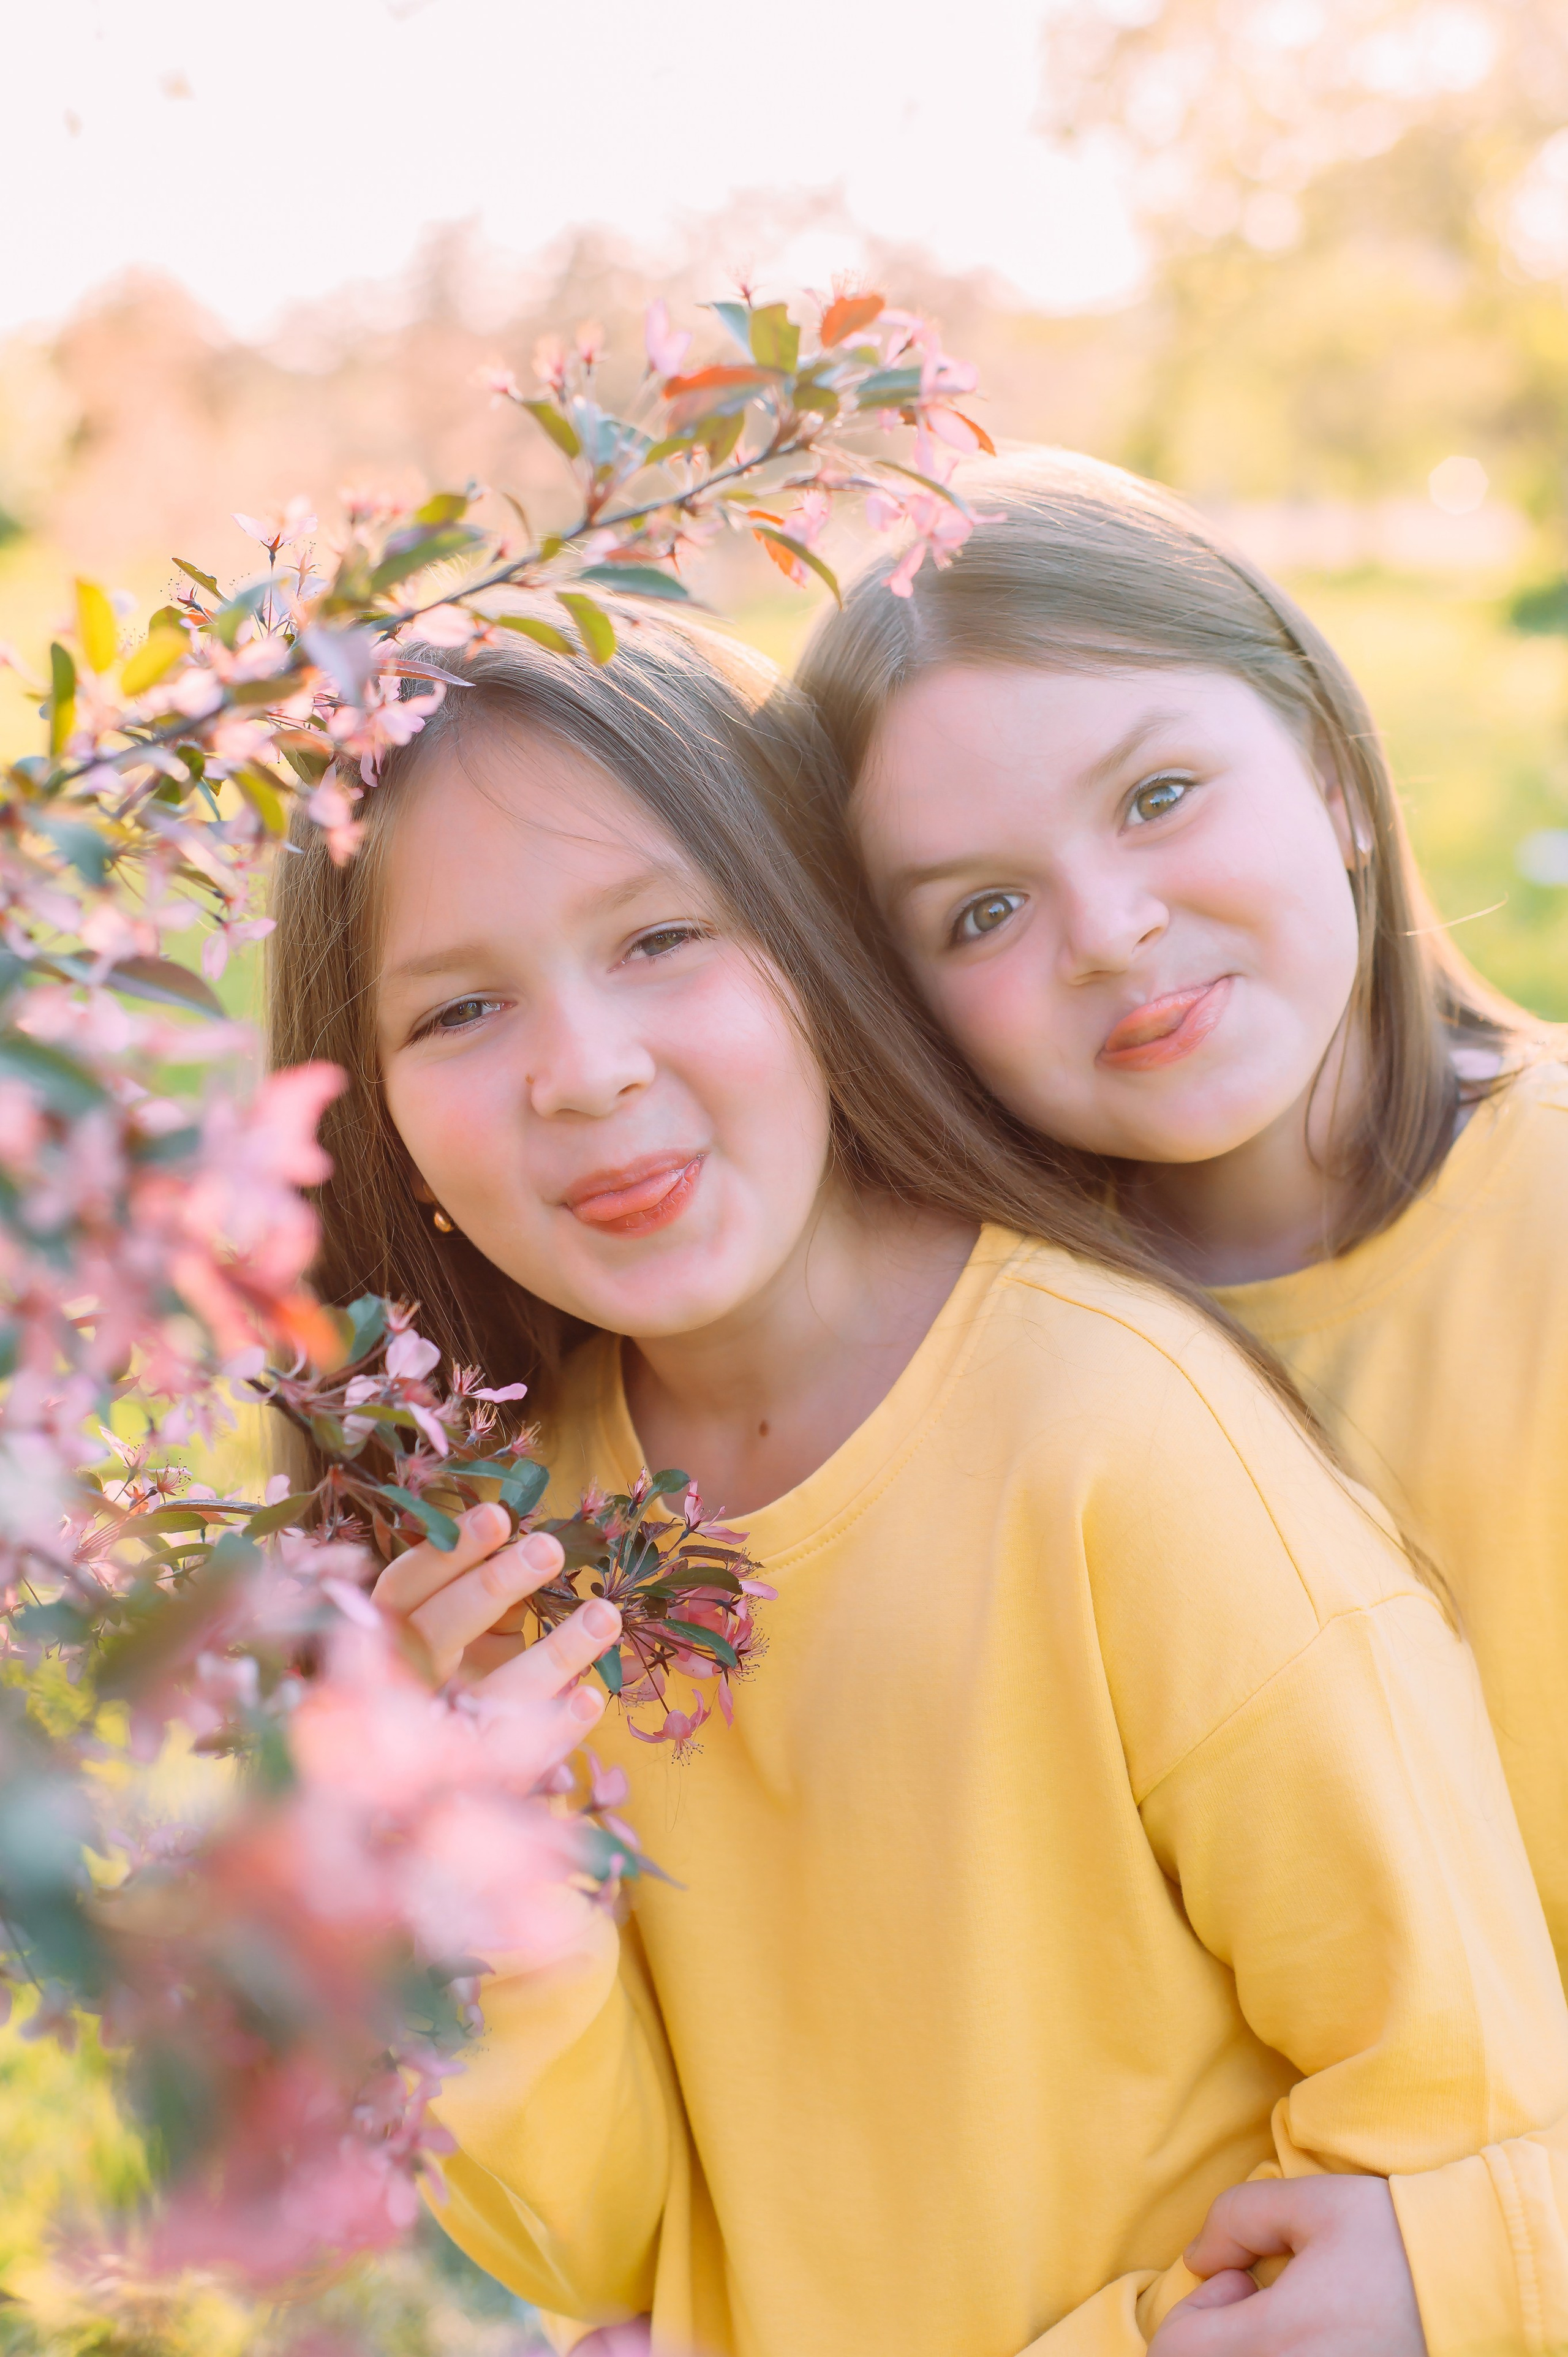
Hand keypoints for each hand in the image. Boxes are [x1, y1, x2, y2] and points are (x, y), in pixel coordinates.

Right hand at [373, 1500, 620, 1776]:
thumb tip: (533, 1547)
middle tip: (550, 1547)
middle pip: (438, 1632)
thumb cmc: (460, 1667)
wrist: (433, 1778)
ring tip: (606, 1615)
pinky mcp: (477, 1779)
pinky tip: (592, 1699)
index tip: (499, 1514)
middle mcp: (404, 1683)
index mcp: (387, 1634)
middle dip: (493, 1586)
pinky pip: (520, 1756)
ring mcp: (438, 1736)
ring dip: (554, 1654)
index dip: (448, 1552)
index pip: (405, 1586)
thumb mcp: (463, 1625)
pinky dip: (558, 1728)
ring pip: (489, 1695)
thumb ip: (485, 1593)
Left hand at [1148, 2177, 1426, 2356]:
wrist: (1478, 2284)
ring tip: (1291, 2323)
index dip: (1195, 2308)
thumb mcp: (1312, 2203)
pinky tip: (1317, 2343)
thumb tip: (1201, 2257)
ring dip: (1246, 2352)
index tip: (1241, 2278)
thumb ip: (1237, 2218)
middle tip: (1260, 2299)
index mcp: (1276, 2341)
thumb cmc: (1395, 2238)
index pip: (1174, 2351)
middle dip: (1215, 2336)